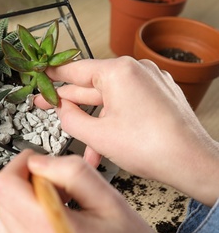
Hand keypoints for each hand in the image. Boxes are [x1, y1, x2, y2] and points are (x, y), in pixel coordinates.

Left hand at [0, 149, 162, 232]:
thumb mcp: (110, 201)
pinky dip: (25, 218)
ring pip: (3, 215)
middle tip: (54, 183)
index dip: (20, 164)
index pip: (5, 186)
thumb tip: (40, 161)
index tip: (38, 162)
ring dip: (24, 199)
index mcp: (50, 231)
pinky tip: (50, 218)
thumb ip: (73, 173)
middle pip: (1, 197)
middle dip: (25, 180)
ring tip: (56, 203)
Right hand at [35, 57, 218, 206]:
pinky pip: (125, 104)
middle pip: (91, 84)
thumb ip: (70, 118)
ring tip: (76, 136)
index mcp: (119, 72)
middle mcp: (136, 70)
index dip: (54, 74)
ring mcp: (149, 81)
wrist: (192, 163)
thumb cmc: (151, 148)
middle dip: (69, 100)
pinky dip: (112, 120)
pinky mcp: (157, 94)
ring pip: (108, 99)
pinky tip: (102, 143)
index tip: (41, 74)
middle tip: (46, 103)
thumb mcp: (97, 136)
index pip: (75, 69)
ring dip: (92, 120)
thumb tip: (60, 107)